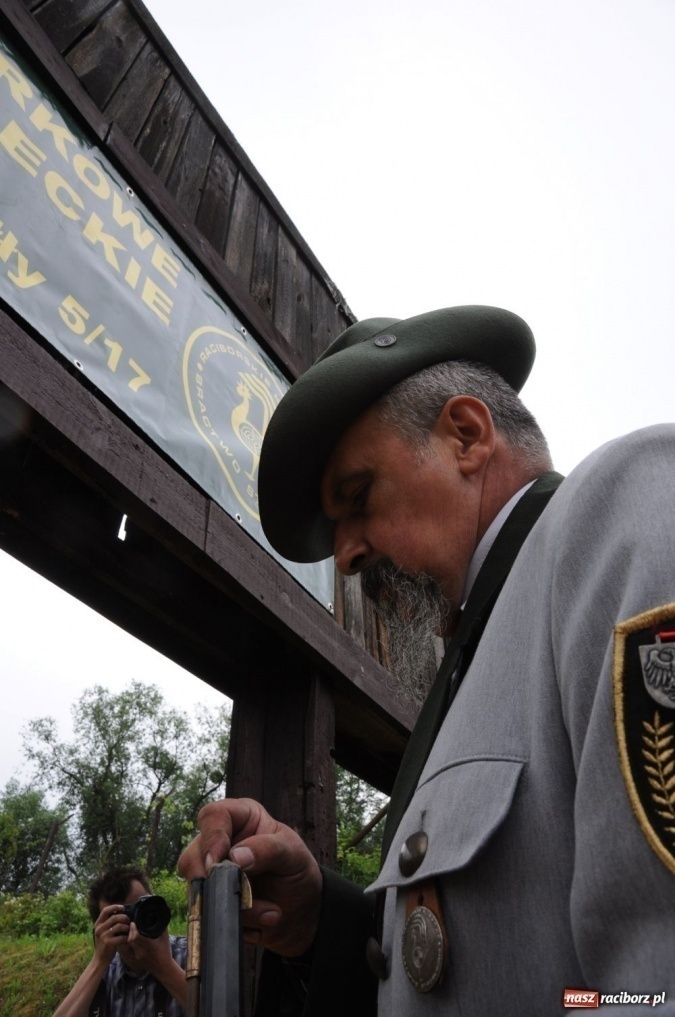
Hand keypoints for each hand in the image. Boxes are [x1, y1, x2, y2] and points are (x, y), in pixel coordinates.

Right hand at [93, 905, 130, 965]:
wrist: (100, 959)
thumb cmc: (104, 944)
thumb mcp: (103, 931)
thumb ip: (108, 923)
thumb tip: (121, 912)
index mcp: (97, 924)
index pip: (105, 910)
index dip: (114, 906)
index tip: (123, 907)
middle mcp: (99, 929)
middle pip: (115, 917)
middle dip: (125, 918)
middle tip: (129, 921)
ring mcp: (103, 936)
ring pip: (119, 926)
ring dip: (127, 927)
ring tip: (130, 930)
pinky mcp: (108, 943)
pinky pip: (121, 937)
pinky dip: (127, 937)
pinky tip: (128, 939)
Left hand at [122, 925, 172, 977]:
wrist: (163, 968)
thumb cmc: (165, 951)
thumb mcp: (165, 938)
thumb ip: (162, 927)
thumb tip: (160, 917)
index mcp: (149, 945)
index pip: (136, 936)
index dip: (133, 929)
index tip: (133, 922)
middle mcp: (142, 951)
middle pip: (130, 940)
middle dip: (130, 931)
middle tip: (132, 925)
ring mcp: (138, 956)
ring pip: (130, 944)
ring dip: (130, 936)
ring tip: (132, 930)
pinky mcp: (136, 959)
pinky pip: (131, 948)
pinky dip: (131, 942)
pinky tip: (134, 938)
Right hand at [179, 797, 322, 956]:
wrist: (301, 913)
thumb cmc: (298, 871)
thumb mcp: (293, 855)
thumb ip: (268, 850)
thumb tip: (234, 857)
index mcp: (240, 819)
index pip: (213, 816)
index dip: (211, 837)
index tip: (218, 862)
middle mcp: (220, 843)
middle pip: (193, 857)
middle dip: (221, 885)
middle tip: (248, 899)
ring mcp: (212, 874)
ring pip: (198, 892)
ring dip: (234, 910)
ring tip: (270, 914)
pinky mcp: (211, 902)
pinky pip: (206, 917)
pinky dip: (234, 925)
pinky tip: (259, 925)